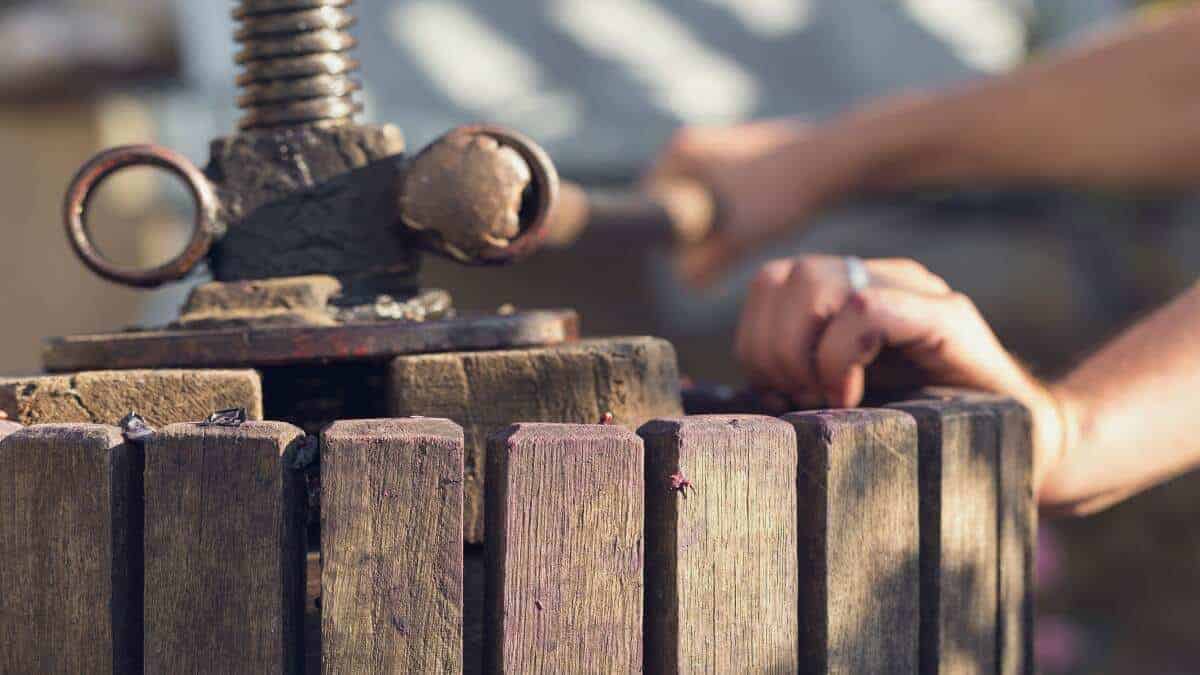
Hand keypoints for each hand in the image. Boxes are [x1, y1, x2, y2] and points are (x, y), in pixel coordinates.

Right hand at [646, 120, 858, 285]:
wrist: (837, 160)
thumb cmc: (785, 193)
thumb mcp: (736, 239)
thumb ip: (700, 267)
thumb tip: (683, 280)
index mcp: (678, 153)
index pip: (648, 212)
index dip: (675, 239)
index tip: (711, 243)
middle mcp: (688, 146)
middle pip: (670, 212)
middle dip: (698, 234)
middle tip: (734, 239)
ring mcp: (711, 150)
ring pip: (697, 211)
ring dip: (719, 228)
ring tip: (752, 226)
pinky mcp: (733, 161)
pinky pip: (717, 203)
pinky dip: (733, 217)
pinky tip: (761, 218)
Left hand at [736, 254, 1069, 487]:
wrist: (1024, 448)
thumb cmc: (920, 435)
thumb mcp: (832, 404)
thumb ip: (786, 380)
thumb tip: (700, 389)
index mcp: (848, 294)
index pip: (769, 282)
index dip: (756, 340)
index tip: (782, 394)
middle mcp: (879, 279)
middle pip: (780, 277)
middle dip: (772, 350)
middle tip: (803, 400)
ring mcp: (913, 291)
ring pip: (814, 282)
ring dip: (804, 354)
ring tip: (831, 400)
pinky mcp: (946, 316)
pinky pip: (863, 309)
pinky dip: (841, 359)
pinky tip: (853, 398)